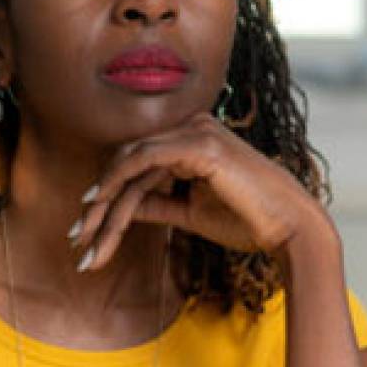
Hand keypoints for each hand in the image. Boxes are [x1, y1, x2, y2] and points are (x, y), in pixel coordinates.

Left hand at [70, 112, 325, 270]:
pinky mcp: (199, 145)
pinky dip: (118, 183)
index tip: (86, 231)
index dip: (108, 195)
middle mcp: (193, 127)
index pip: (138, 162)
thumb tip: (124, 210)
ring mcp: (196, 131)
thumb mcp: (191, 213)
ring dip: (104, 204)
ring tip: (86, 240)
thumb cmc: (249, 222)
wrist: (290, 229)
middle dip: (99, 204)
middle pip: (128, 161)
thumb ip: (158, 204)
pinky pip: (144, 160)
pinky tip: (100, 207)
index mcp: (194, 139)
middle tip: (76, 239)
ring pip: (131, 164)